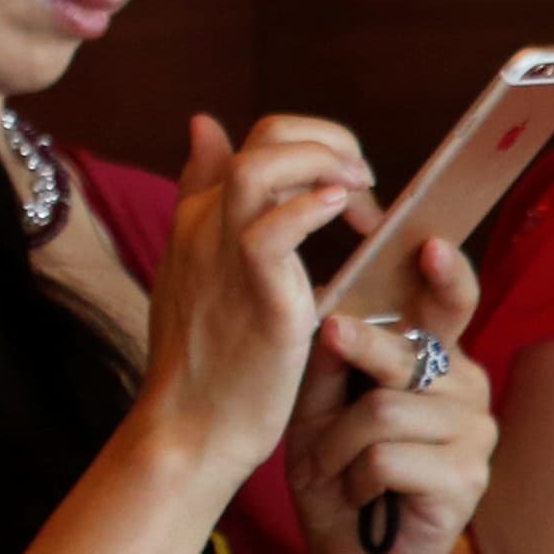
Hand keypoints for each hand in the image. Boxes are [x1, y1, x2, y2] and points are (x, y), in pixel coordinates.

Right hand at [133, 114, 372, 486]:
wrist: (190, 428)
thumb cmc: (204, 359)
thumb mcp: (197, 267)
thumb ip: (206, 199)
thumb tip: (204, 125)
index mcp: (197, 219)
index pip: (248, 143)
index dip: (308, 149)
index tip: (343, 192)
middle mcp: (206, 225)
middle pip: (262, 138)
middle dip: (328, 144)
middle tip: (363, 188)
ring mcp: (224, 256)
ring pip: (260, 166)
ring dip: (324, 164)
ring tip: (359, 194)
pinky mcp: (255, 295)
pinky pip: (272, 229)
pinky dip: (312, 209)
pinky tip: (344, 218)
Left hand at [287, 241, 494, 553]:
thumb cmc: (335, 473)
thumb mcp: (316, 410)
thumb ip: (328, 362)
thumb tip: (332, 312)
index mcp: (433, 362)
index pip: (449, 307)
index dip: (445, 276)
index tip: (428, 245)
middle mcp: (465, 388)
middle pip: (406, 354)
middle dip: (353, 367)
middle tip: (321, 405)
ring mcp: (475, 434)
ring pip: (385, 411)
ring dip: (339, 446)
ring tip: (337, 471)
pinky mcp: (469, 480)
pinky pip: (389, 458)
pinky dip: (354, 479)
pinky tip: (359, 496)